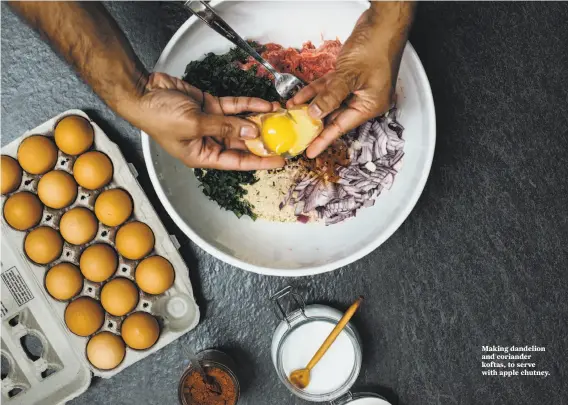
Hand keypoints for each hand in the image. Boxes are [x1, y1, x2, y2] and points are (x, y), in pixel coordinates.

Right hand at [131, 72, 284, 169]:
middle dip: (263, 139)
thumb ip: (225, 126)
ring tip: (280, 116)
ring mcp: (210, 123)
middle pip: (242, 142)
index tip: (280, 160)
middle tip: (285, 136)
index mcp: (202, 155)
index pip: (238, 162)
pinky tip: (265, 103)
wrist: (143, 91)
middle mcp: (208, 141)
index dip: (260, 161)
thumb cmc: (159, 116)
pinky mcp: (210, 106)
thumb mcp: (195, 124)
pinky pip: (234, 107)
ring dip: (259, 119)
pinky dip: (249, 105)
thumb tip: (252, 129)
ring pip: (241, 123)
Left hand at [288, 2, 414, 157]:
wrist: (382, 21)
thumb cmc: (375, 46)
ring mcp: (356, 87)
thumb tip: (315, 114)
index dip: (324, 140)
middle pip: (335, 117)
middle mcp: (364, 99)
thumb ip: (331, 96)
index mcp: (370, 105)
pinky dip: (315, 92)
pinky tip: (298, 97)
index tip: (310, 152)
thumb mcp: (349, 75)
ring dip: (310, 106)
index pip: (342, 127)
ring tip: (291, 114)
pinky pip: (329, 88)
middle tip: (296, 134)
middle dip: (314, 124)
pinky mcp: (349, 75)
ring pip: (329, 102)